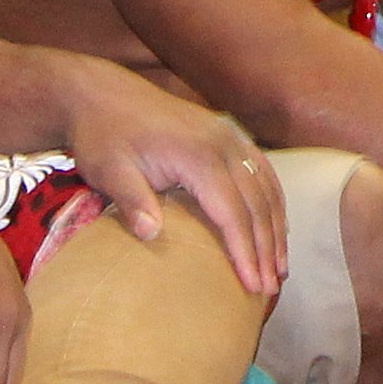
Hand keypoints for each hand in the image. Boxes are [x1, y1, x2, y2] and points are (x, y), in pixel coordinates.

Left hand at [59, 68, 286, 297]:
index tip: (253, 286)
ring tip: (280, 267)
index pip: (232, 212)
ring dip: (276, 227)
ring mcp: (228, 136)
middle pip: (257, 203)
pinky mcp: (226, 134)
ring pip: (266, 186)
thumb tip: (152, 235)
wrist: (102, 95)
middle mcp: (223, 143)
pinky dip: (273, 200)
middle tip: (271, 288)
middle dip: (267, 248)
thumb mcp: (110, 170)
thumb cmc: (103, 136)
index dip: (245, 252)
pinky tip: (275, 224)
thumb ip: (132, 201)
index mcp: (198, 154)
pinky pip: (261, 170)